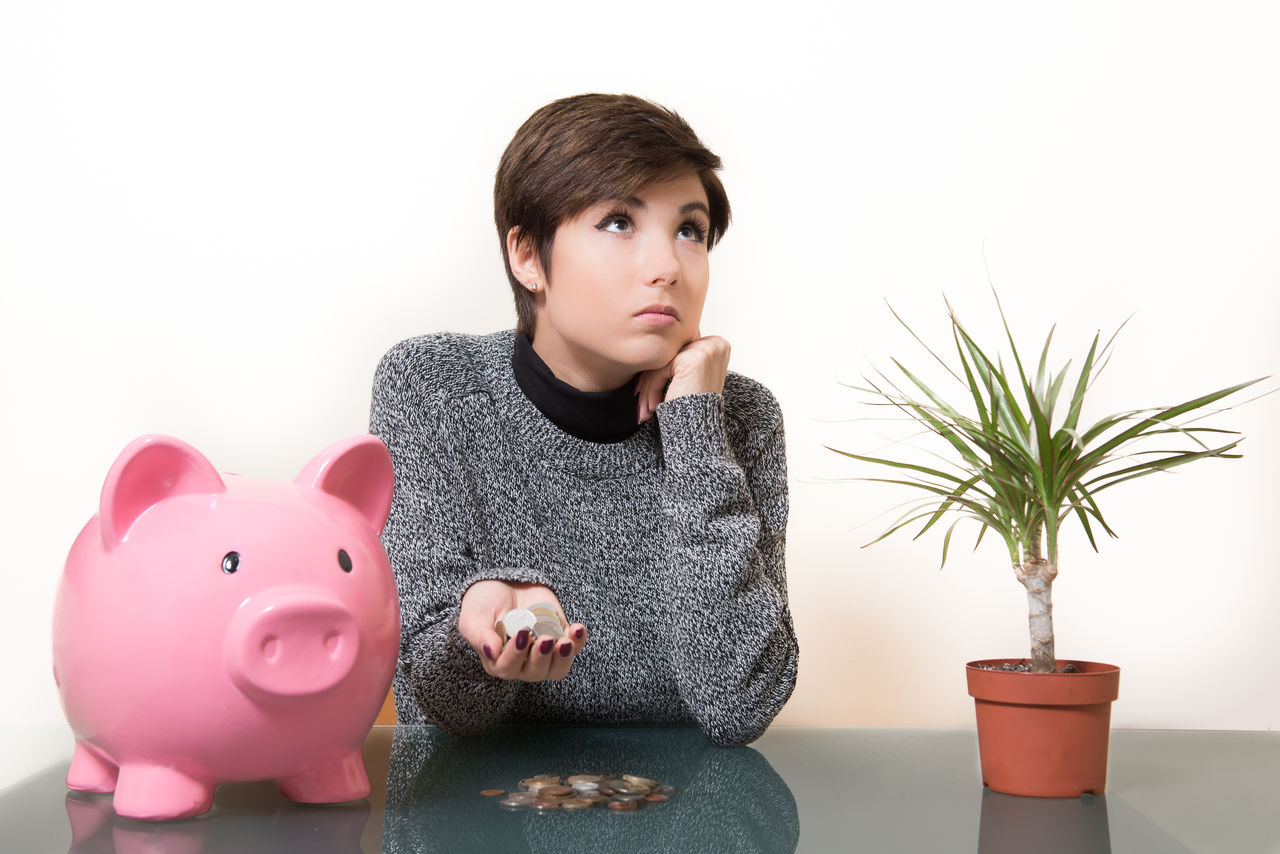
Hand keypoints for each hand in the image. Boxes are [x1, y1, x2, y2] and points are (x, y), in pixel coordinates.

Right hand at [458, 579, 586, 681]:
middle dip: (541, 658)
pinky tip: (577, 628)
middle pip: (535, 673)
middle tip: (544, 639)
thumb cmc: (485, 602)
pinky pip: (574, 648)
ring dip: (563, 658)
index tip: (521, 635)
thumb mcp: (474, 616)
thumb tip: (491, 652)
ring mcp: (543, 652)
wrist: (506, 582)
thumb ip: (479, 635)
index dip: (516, 656)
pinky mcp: (560, 637)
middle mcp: (522, 662)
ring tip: (565, 641)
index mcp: (497, 661)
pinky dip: (578, 641)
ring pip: (557, 669)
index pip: (508, 669)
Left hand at [635, 333, 730, 422]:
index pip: (679, 352)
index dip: (660, 371)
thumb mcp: (691, 376)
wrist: (701, 432)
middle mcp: (715, 344)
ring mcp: (706, 350)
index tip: (644, 389)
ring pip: (663, 364)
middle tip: (639, 398)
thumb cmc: (695, 409)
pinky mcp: (693, 360)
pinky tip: (650, 408)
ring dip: (648, 388)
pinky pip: (661, 371)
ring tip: (643, 409)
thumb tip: (652, 345)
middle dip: (651, 379)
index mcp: (718, 345)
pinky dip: (651, 390)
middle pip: (670, 357)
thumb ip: (680, 358)